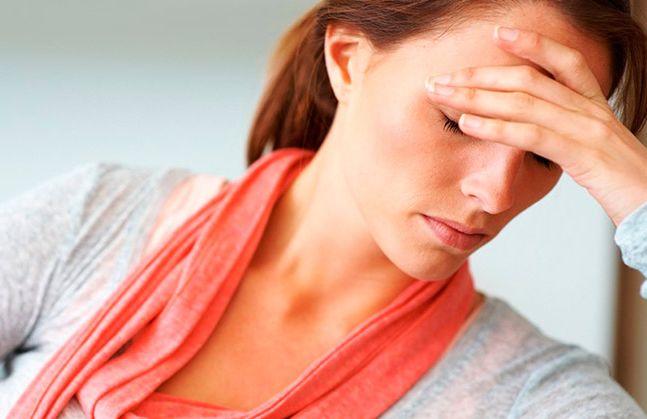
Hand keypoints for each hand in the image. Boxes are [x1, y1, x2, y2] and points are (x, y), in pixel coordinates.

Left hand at [424, 25, 646, 226]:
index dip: (533, 44)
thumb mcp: (594, 151)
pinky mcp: (582, 155)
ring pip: (524, 102)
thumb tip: (535, 134)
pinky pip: (532, 136)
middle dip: (479, 75)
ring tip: (441, 94)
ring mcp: (587, 130)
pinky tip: (466, 124)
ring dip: (475, 96)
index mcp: (594, 107)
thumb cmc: (622, 184)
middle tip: (439, 78)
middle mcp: (590, 111)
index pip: (564, 62)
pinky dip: (495, 128)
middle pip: (529, 79)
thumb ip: (567, 137)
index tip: (498, 34)